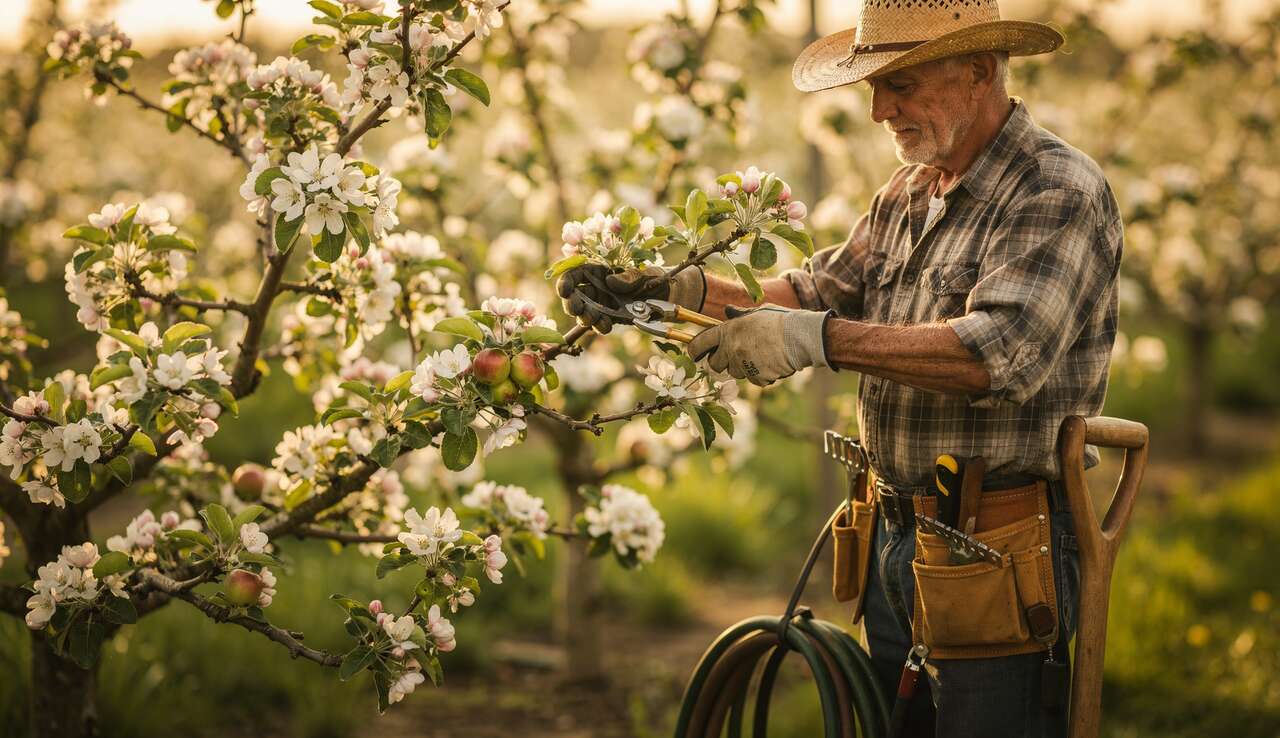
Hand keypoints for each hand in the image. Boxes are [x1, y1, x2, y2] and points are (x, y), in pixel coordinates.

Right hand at [556, 265, 704, 333]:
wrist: (666, 296)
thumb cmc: (652, 278)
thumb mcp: (643, 273)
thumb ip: (628, 277)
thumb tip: (610, 281)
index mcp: (598, 271)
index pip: (574, 274)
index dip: (565, 282)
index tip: (565, 290)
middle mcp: (595, 287)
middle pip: (573, 296)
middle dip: (572, 304)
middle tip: (577, 309)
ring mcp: (600, 304)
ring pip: (583, 313)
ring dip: (586, 317)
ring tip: (594, 319)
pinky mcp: (608, 318)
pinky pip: (598, 325)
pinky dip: (600, 326)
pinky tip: (607, 325)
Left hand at [687, 304, 831, 385]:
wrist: (800, 336)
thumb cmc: (779, 320)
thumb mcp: (756, 313)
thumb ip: (739, 316)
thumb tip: (727, 311)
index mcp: (728, 330)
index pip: (699, 343)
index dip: (694, 350)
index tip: (695, 354)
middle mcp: (732, 348)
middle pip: (715, 364)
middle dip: (723, 361)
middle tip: (737, 354)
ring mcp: (744, 364)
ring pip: (735, 373)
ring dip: (743, 368)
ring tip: (761, 355)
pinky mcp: (757, 377)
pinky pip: (753, 380)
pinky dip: (761, 375)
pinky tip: (772, 363)